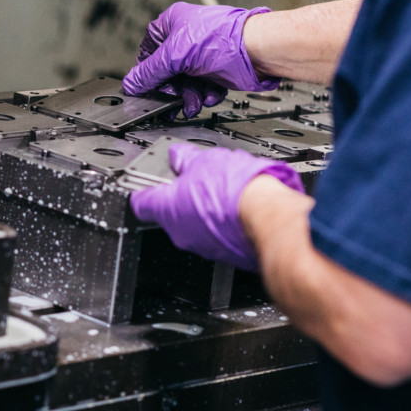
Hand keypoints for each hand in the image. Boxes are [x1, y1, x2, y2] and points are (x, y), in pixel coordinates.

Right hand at [122, 3, 277, 118]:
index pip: (147, 53)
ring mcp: (200, 55)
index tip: (149, 89)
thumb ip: (150, 72)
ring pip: (183, 84)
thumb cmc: (221, 39)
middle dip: (172, 90)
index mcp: (171, 23)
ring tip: (195, 102)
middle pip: (165, 73)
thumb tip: (131, 84)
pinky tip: (210, 95)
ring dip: (188, 96)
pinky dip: (204, 95)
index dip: (148, 73)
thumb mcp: (174, 55)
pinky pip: (200, 88)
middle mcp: (184, 38)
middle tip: (174, 101)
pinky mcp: (214, 70)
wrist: (258, 51)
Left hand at [130, 144, 303, 271]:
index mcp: (167, 209)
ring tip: (224, 189)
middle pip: (171, 212)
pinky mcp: (226, 254)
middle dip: (182, 196)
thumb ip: (186, 159)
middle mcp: (180, 233)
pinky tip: (237, 206)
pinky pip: (218, 235)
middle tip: (197, 177)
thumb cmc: (236, 191)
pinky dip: (224, 222)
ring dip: (206, 209)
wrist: (270, 218)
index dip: (144, 187)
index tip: (150, 180)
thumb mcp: (205, 160)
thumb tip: (179, 156)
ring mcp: (203, 246)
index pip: (141, 201)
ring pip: (196, 225)